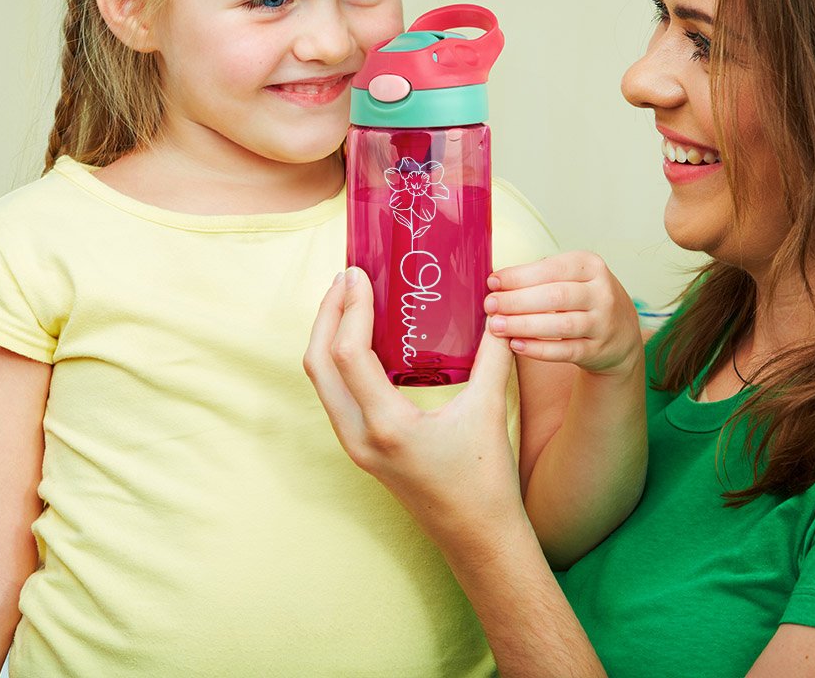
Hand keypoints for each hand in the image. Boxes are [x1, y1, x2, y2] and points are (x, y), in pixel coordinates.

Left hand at [303, 268, 525, 550]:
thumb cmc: (486, 482)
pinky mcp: (360, 447)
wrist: (478, 540)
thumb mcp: (490, 410)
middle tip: (346, 278)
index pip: (348, 354)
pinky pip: (335, 393)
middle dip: (327, 314)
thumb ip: (493, 355)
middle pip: (318, 363)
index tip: (359, 274)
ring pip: (321, 380)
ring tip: (349, 298)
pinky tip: (363, 336)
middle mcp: (359, 436)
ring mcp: (354, 445)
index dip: (349, 308)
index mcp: (387, 425)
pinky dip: (339, 358)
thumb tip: (497, 310)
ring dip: (328, 334)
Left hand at [485, 251, 640, 376]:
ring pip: (560, 325)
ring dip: (523, 325)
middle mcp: (602, 293)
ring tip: (496, 326)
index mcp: (591, 266)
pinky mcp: (598, 350)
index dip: (519, 276)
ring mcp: (603, 323)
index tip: (492, 282)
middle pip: (555, 296)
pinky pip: (565, 351)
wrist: (620, 332)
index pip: (551, 269)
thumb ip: (539, 276)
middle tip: (490, 305)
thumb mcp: (571, 276)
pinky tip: (515, 345)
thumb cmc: (583, 297)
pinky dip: (538, 349)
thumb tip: (497, 282)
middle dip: (517, 301)